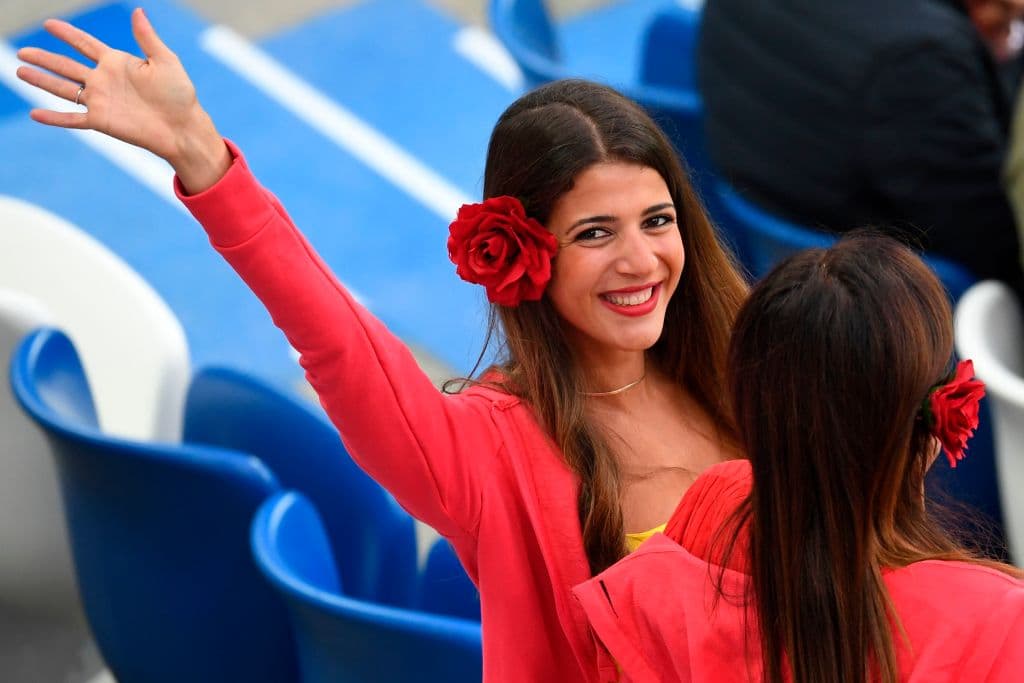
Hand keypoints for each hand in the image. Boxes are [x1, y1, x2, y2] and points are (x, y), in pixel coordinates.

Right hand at [16, 7, 229, 192]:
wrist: (182, 128)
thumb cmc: (179, 95)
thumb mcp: (165, 61)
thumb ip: (146, 38)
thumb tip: (138, 11)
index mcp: (117, 63)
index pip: (85, 44)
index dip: (67, 34)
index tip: (49, 24)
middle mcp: (104, 80)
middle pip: (66, 66)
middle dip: (44, 58)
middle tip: (22, 50)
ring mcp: (101, 101)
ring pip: (63, 89)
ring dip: (41, 81)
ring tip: (19, 71)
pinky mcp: (101, 121)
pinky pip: (72, 119)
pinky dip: (54, 118)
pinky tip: (35, 114)